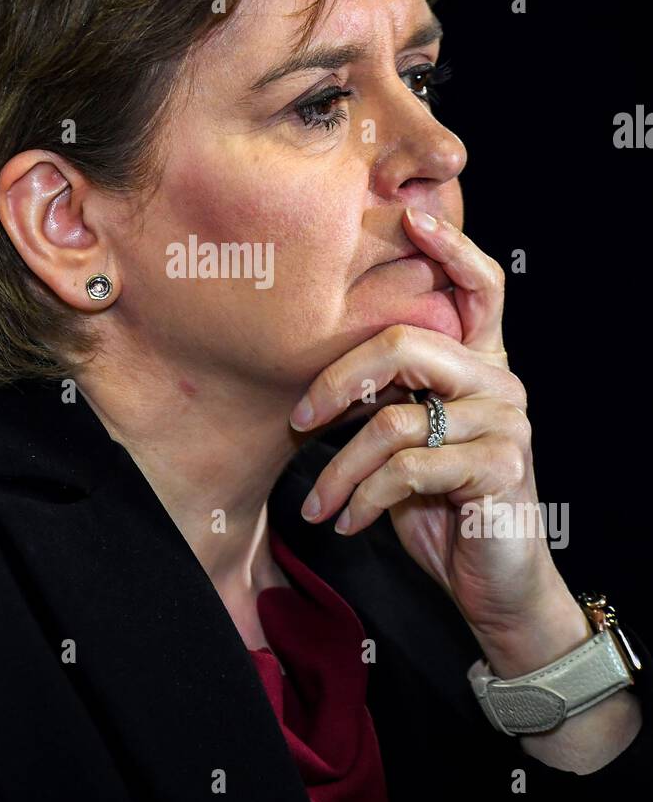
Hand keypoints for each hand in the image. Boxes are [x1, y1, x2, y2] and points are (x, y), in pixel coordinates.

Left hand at [289, 207, 573, 651]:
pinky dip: (363, 500)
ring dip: (339, 470)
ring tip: (316, 504)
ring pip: (393, 421)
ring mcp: (505, 423)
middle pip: (406, 344)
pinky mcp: (501, 469)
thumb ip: (388, 402)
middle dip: (336, 381)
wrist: (493, 584)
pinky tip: (346, 523)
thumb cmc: (441, 508)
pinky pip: (407, 470)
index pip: (480, 287)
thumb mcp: (410, 445)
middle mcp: (499, 381)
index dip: (450, 247)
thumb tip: (316, 383)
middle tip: (296, 420)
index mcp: (479, 363)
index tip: (410, 216)